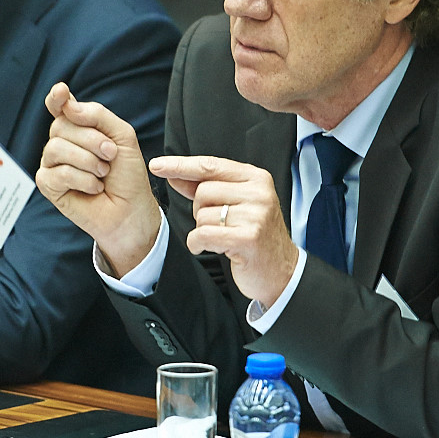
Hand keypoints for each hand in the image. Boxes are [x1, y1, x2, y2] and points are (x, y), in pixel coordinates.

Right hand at [36, 82, 160, 276]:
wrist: (132, 208)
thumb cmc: (127, 174)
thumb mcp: (122, 137)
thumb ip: (98, 116)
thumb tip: (68, 105)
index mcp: (78, 127)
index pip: (59, 106)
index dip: (57, 98)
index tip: (62, 92)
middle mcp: (61, 142)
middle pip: (61, 126)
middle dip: (92, 140)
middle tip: (111, 155)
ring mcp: (52, 163)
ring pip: (56, 148)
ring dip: (89, 161)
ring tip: (103, 173)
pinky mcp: (48, 184)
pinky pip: (58, 173)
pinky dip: (83, 180)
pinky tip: (94, 188)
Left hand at [150, 154, 298, 307]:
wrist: (281, 271)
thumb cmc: (255, 237)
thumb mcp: (236, 205)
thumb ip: (206, 188)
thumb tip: (174, 175)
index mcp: (256, 178)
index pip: (210, 166)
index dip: (181, 165)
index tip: (157, 165)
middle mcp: (259, 192)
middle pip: (203, 191)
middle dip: (200, 211)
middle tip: (219, 225)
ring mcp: (256, 215)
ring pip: (202, 215)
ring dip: (203, 231)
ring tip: (223, 238)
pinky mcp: (248, 238)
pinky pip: (203, 234)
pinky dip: (199, 244)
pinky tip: (213, 248)